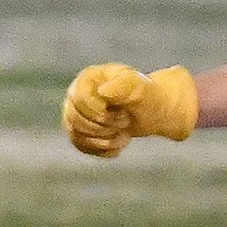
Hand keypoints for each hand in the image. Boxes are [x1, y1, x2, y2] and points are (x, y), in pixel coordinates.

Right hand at [60, 63, 197, 157]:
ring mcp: (75, 112)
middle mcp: (77, 93)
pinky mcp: (78, 130)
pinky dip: (102, 149)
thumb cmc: (147, 98)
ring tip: (124, 134)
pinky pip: (80, 145)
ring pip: (76, 134)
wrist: (152, 111)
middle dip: (104, 127)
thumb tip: (103, 92)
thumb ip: (125, 87)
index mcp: (89, 78)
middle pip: (76, 118)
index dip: (99, 112)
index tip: (123, 113)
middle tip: (126, 122)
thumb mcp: (141, 91)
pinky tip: (118, 144)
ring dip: (104, 140)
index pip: (78, 99)